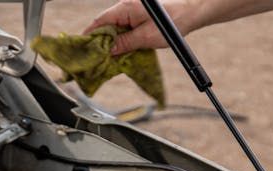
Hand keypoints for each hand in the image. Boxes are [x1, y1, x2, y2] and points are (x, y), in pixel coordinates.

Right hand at [83, 0, 203, 54]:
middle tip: (92, 60)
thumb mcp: (146, 37)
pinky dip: (119, 42)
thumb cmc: (173, 22)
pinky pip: (122, 31)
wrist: (191, 14)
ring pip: (113, 30)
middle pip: (104, 26)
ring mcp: (131, 14)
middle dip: (98, 43)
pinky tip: (118, 54)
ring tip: (104, 60)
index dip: (89, 36)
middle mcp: (125, 9)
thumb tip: (107, 51)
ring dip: (110, 44)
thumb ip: (125, 44)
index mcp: (125, 8)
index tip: (81, 50)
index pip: (100, 22)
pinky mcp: (137, 19)